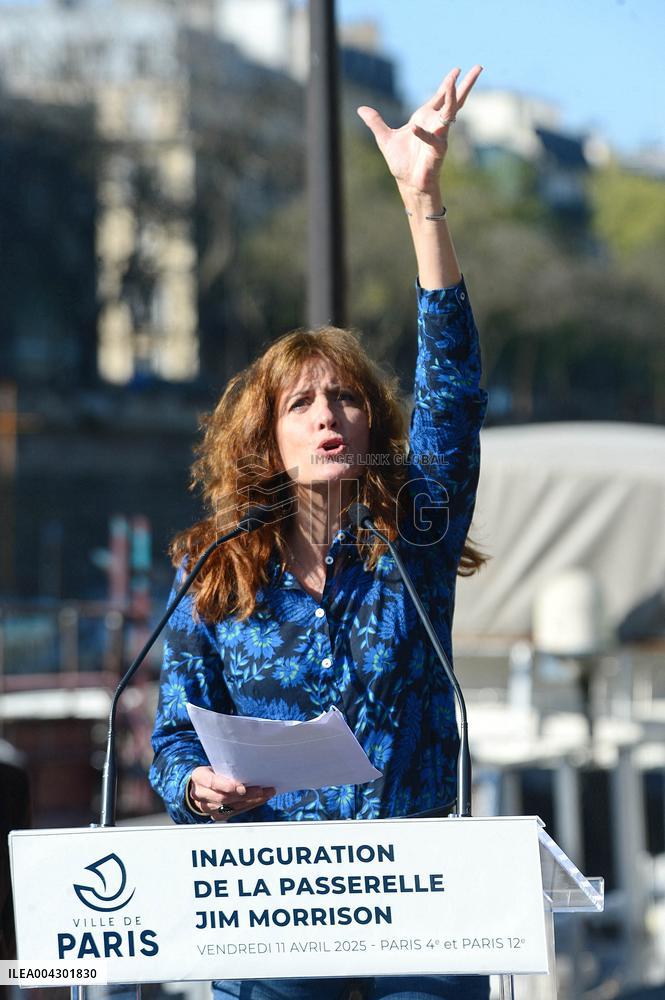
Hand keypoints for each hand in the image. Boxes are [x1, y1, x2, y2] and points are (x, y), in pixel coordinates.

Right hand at [188, 766, 274, 821]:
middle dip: (244, 795)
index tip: (241, 788)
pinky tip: (261, 799)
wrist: (200, 786)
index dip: (226, 786)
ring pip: (231, 807)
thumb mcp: (215, 764)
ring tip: (267, 793)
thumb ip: (227, 767)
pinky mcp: (217, 815)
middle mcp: (201, 794)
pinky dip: (250, 805)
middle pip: (224, 798)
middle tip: (260, 790)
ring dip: (251, 801)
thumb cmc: (212, 771)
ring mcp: (208, 807)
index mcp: (199, 777)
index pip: (212, 783)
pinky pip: (235, 812)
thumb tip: (249, 765)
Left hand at [357, 66, 482, 198]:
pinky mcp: (438, 150)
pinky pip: (432, 138)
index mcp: (425, 118)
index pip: (440, 97)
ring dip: (452, 98)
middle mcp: (436, 125)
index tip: (457, 70)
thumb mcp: (385, 138)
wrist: (408, 183)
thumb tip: (361, 109)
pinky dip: (423, 133)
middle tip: (478, 67)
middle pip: (455, 101)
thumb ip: (376, 122)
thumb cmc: (402, 163)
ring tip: (455, 83)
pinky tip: (414, 128)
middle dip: (466, 84)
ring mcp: (440, 136)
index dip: (448, 84)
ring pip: (450, 113)